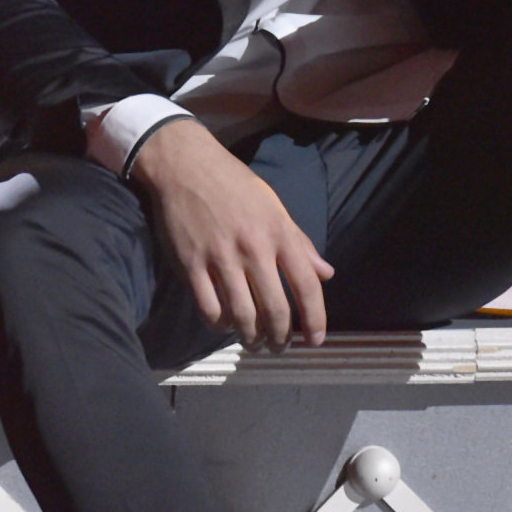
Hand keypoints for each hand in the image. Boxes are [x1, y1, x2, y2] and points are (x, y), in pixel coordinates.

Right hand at [130, 120, 332, 350]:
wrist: (184, 163)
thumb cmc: (233, 183)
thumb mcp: (273, 205)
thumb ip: (300, 242)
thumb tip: (326, 274)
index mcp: (278, 232)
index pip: (306, 286)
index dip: (316, 319)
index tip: (315, 340)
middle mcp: (253, 248)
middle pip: (275, 310)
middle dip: (281, 338)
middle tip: (280, 348)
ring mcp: (220, 257)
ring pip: (242, 315)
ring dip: (251, 338)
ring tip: (254, 343)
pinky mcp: (191, 263)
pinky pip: (208, 307)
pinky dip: (219, 324)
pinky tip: (224, 324)